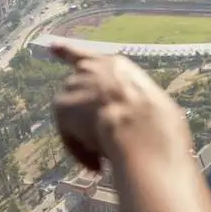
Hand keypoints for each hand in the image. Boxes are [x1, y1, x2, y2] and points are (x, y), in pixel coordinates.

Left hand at [52, 43, 191, 170]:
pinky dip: (79, 151)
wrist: (141, 128)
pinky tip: (97, 164)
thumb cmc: (158, 122)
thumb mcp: (152, 105)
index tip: (52, 46)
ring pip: (72, 114)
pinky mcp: (62, 105)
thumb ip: (131, 105)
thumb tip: (127, 124)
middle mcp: (91, 69)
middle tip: (86, 129)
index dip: (68, 52)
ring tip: (106, 155)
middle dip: (77, 106)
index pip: (88, 56)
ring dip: (84, 135)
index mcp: (117, 66)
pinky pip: (67, 134)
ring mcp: (75, 85)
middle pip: (75, 86)